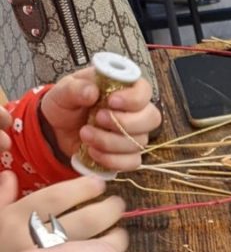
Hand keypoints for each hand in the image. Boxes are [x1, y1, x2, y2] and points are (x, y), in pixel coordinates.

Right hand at [0, 174, 128, 251]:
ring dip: (118, 238)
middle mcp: (39, 247)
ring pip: (105, 249)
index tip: (97, 184)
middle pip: (88, 219)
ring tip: (120, 235)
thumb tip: (9, 177)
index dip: (81, 187)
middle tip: (117, 205)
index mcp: (11, 225)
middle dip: (109, 208)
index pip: (55, 197)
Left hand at [38, 67, 159, 174]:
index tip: (112, 101)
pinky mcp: (127, 155)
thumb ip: (75, 89)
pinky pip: (132, 162)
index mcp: (122, 89)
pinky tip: (93, 152)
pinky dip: (111, 159)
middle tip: (98, 118)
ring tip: (85, 134)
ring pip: (139, 143)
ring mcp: (133, 135)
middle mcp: (134, 112)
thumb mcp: (63, 91)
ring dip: (110, 141)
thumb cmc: (66, 104)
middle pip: (151, 118)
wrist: (58, 129)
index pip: (144, 90)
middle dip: (125, 123)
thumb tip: (91, 92)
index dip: (134, 98)